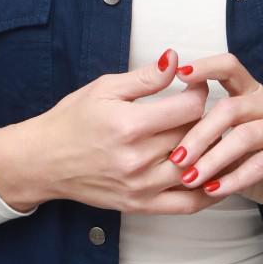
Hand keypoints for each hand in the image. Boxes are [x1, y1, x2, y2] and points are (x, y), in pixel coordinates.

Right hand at [19, 47, 216, 213]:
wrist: (44, 160)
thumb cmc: (73, 119)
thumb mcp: (106, 88)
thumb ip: (146, 77)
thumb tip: (175, 58)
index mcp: (129, 125)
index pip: (189, 108)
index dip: (199, 92)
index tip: (196, 84)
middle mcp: (137, 160)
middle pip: (195, 137)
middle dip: (205, 118)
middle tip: (202, 107)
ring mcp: (141, 187)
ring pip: (197, 169)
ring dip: (210, 151)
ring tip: (212, 135)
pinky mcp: (140, 205)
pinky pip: (187, 204)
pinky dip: (209, 192)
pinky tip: (218, 176)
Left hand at [168, 52, 262, 217]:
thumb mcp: (237, 151)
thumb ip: (214, 140)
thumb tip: (171, 144)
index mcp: (256, 94)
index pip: (230, 67)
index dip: (205, 67)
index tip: (178, 74)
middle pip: (230, 107)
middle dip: (198, 134)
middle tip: (176, 157)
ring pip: (244, 135)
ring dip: (213, 159)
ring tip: (191, 178)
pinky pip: (262, 162)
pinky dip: (235, 178)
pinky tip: (216, 190)